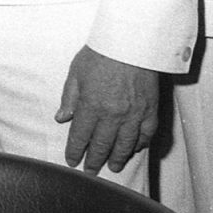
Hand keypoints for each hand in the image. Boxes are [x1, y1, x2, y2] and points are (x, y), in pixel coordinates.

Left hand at [55, 46, 158, 172]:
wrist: (132, 41)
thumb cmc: (101, 53)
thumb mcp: (76, 72)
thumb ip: (69, 97)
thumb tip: (62, 118)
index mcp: (92, 105)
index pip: (80, 136)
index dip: (75, 151)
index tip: (72, 161)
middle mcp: (113, 115)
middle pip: (102, 145)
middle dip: (94, 160)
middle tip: (90, 171)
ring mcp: (134, 114)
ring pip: (125, 145)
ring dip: (117, 158)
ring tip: (113, 167)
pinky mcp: (151, 109)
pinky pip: (147, 134)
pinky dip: (141, 144)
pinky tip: (136, 149)